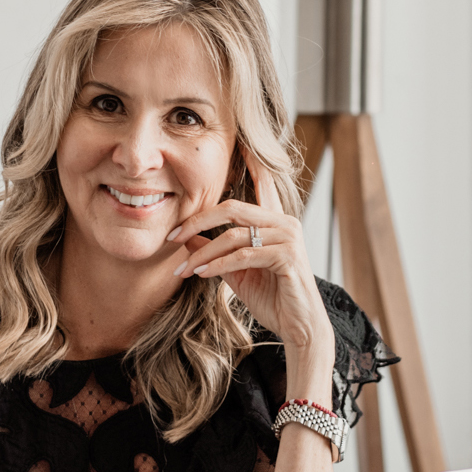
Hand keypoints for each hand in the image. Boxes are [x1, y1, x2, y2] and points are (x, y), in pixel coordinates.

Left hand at [168, 150, 333, 363]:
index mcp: (275, 222)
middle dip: (197, 221)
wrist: (298, 327)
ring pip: (233, 236)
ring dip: (202, 253)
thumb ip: (215, 251)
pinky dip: (218, 265)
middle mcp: (284, 223)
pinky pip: (243, 255)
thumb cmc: (272, 298)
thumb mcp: (237, 272)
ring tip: (182, 269)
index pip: (262, 183)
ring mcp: (288, 238)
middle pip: (232, 209)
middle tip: (172, 236)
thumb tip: (187, 238)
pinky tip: (201, 275)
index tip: (239, 145)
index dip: (251, 163)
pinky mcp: (287, 257)